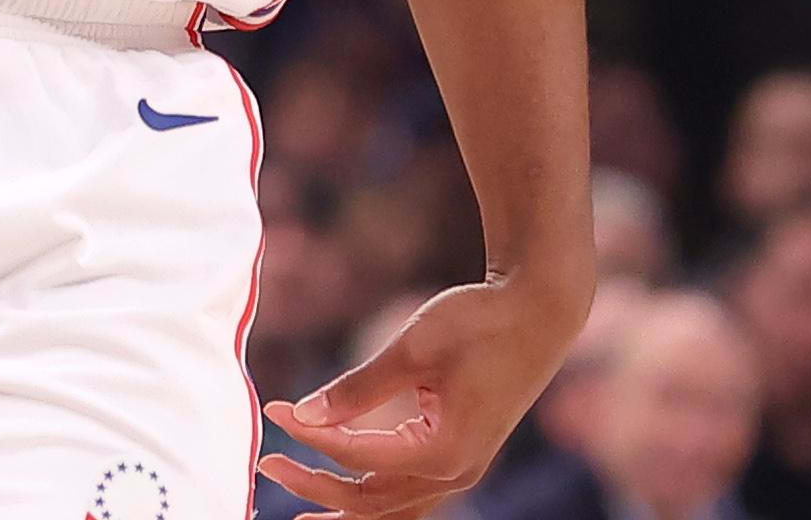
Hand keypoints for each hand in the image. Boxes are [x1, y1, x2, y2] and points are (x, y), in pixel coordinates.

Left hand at [260, 270, 592, 515]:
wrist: (541, 311)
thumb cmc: (480, 322)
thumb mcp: (414, 349)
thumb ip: (359, 387)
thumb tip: (304, 413)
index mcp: (442, 451)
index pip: (357, 456)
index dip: (311, 436)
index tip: (278, 410)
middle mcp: (455, 473)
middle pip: (371, 500)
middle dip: (316, 488)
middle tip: (269, 463)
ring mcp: (464, 470)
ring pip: (394, 509)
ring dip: (346, 510)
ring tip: (303, 515)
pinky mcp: (466, 456)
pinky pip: (413, 495)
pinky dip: (378, 499)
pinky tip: (354, 492)